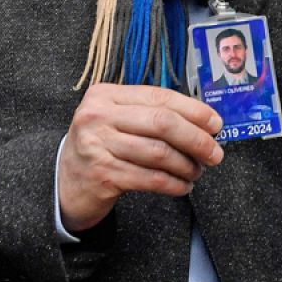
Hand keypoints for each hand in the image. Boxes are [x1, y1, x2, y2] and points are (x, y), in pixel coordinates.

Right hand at [57, 84, 224, 232]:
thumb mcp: (119, 120)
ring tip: (197, 171)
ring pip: (159, 153)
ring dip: (187, 165)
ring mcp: (97, 145)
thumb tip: (205, 122)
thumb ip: (152, 114)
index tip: (216, 124)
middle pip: (162, 123)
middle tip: (215, 154)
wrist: (65, 183)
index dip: (194, 110)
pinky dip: (173, 183)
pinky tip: (182, 186)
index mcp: (106, 95)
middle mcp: (98, 116)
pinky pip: (150, 178)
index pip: (160, 97)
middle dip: (196, 139)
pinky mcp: (101, 175)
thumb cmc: (102, 147)